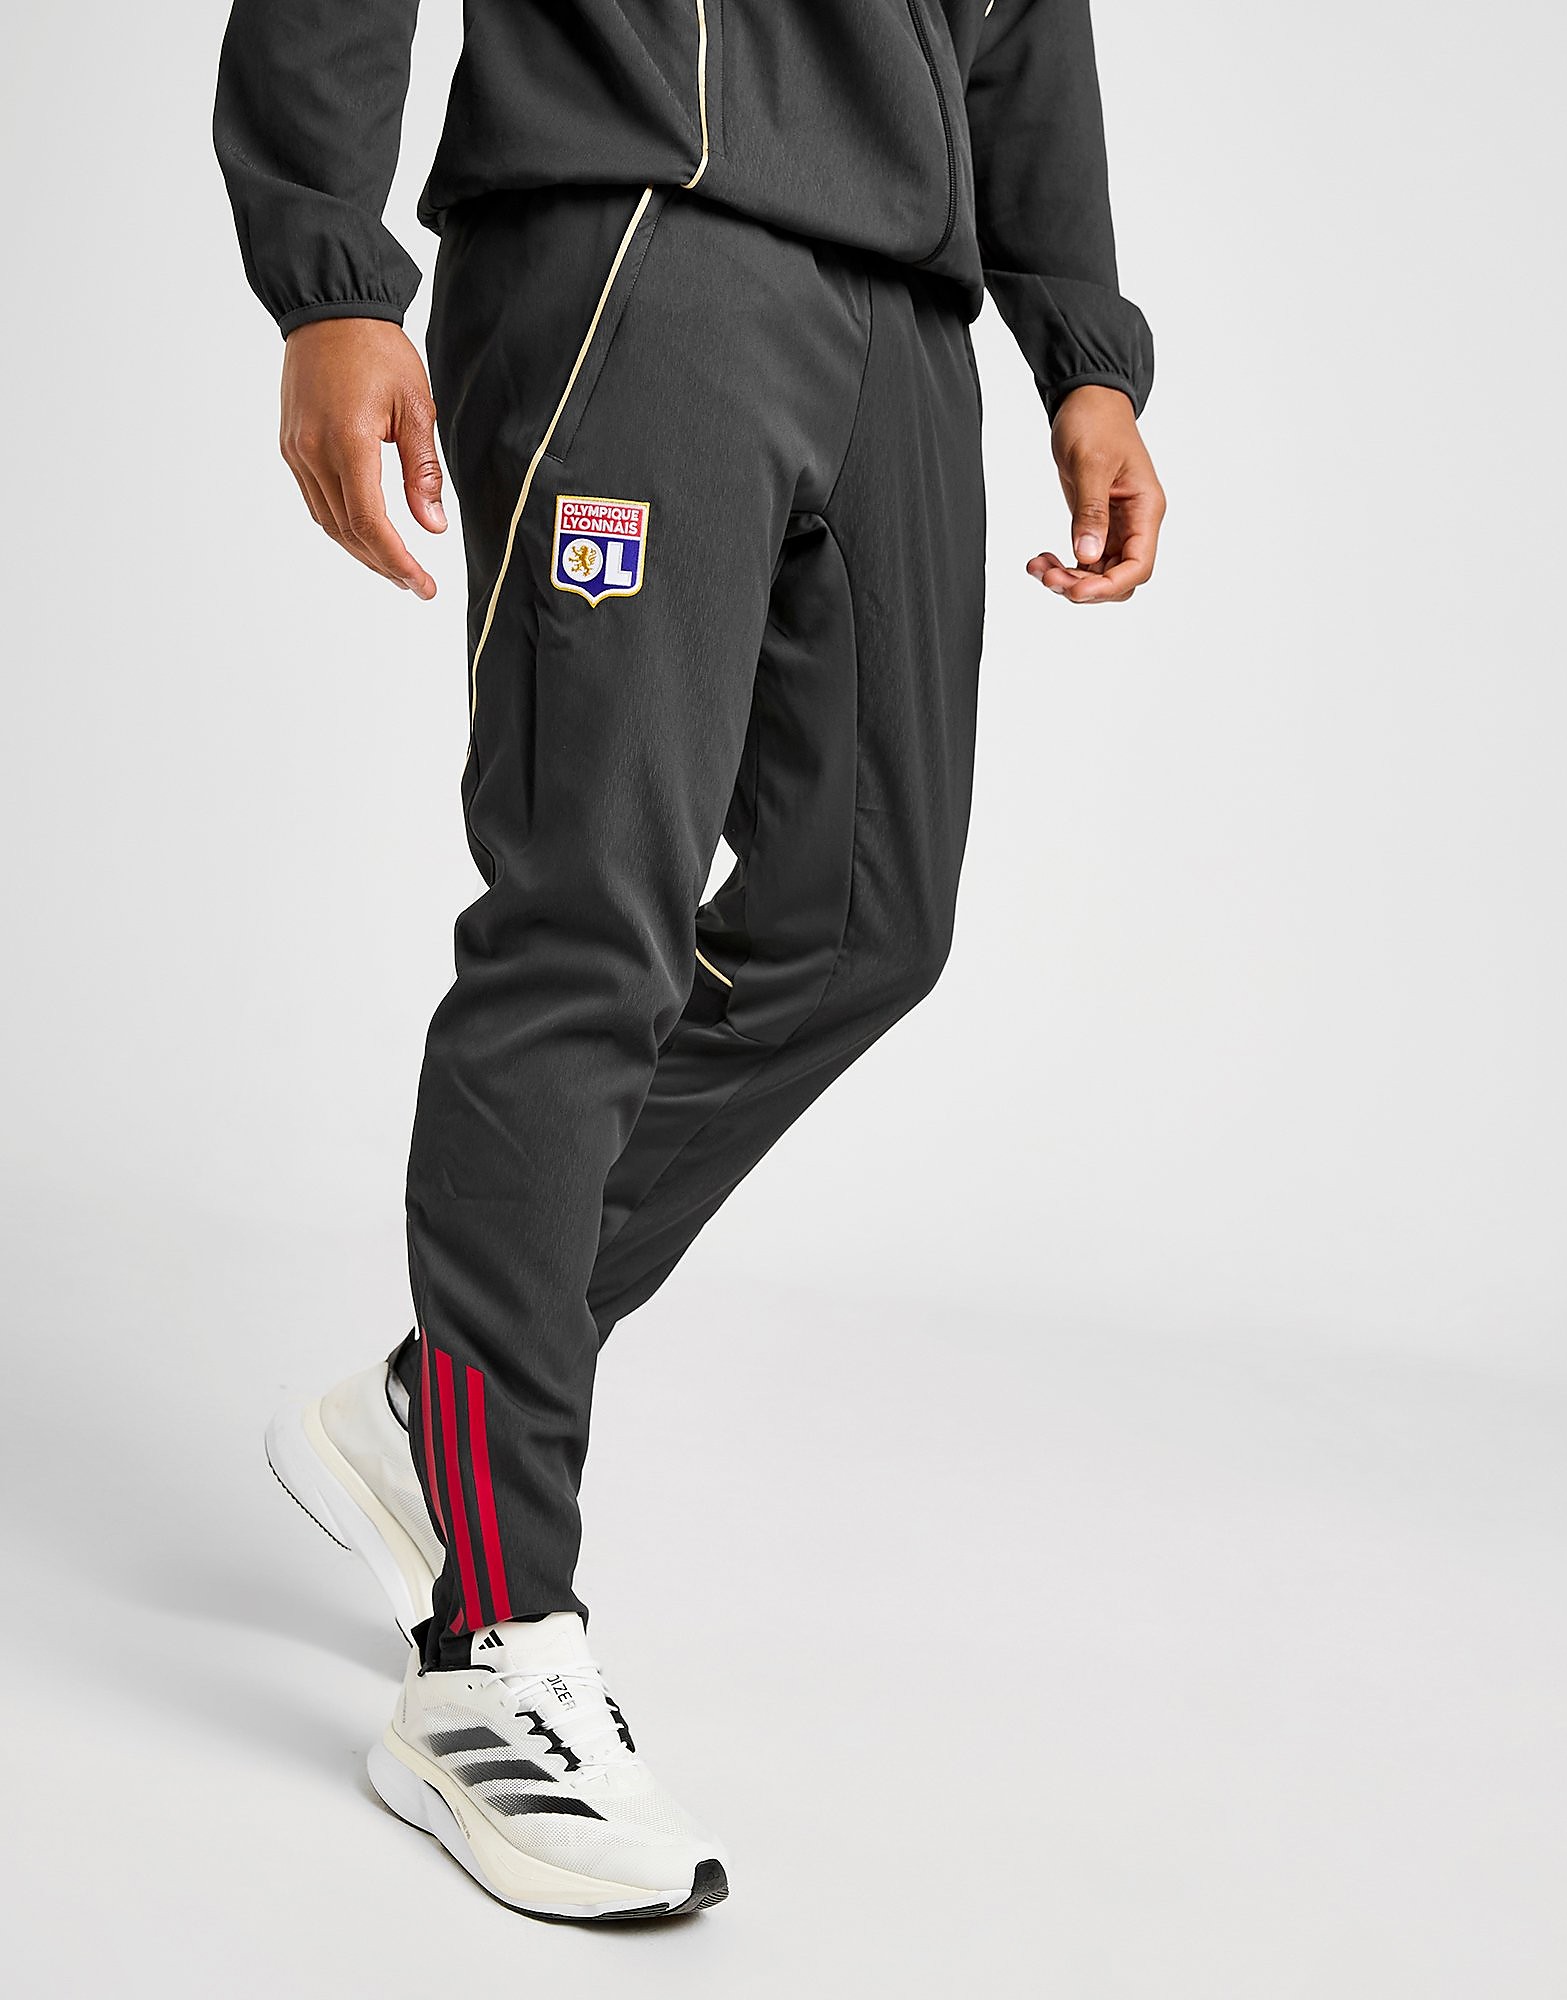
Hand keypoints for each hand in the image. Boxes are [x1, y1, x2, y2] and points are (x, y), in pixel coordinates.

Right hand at [280, 318, 446, 597]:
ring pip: (328, 522)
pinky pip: (316, 501)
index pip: (369, 523)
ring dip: (361, 550)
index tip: (422, 584)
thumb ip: (423, 471)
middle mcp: (313, 452)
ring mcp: (296, 451)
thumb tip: (432, 527)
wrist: (330, 310)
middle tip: (416, 584)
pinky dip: (342, 525)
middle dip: (383, 564)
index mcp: (347, 442)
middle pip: (347, 531)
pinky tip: (366, 533)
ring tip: (396, 567)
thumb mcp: (416, 407)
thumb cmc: (377, 351)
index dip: (397, 561)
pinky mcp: (291, 447)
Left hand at [1028, 385, 1164, 604]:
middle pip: (1118, 577)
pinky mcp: (1096, 525)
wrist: (1087, 401)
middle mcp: (1136, 523)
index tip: (1075, 590)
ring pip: (1098, 574)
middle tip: (1048, 576)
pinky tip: (1040, 562)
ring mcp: (1116, 527)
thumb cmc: (1095, 422)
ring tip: (1038, 568)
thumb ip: (1090, 510)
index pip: (1138, 565)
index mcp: (1145, 508)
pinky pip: (1083, 560)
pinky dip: (1062, 566)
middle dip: (1084, 586)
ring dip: (1068, 579)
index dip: (1108, 586)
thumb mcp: (1091, 463)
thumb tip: (1086, 554)